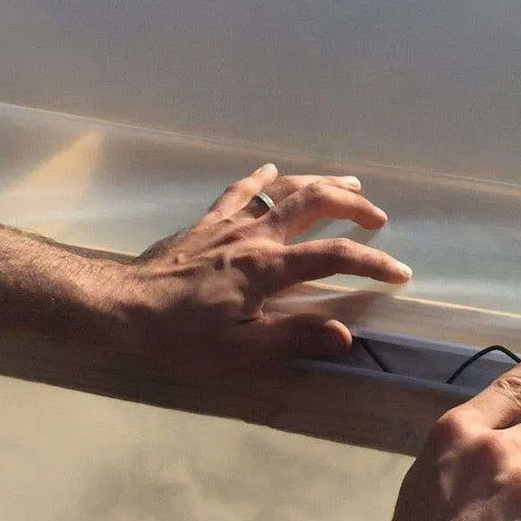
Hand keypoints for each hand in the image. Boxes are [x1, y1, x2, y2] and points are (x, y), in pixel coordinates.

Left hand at [111, 164, 411, 369]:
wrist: (121, 305)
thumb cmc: (180, 335)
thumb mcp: (239, 350)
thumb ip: (293, 338)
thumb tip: (344, 335)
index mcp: (268, 268)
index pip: (334, 257)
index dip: (372, 263)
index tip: (399, 274)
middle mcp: (255, 236)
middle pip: (315, 205)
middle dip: (353, 208)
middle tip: (379, 219)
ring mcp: (230, 224)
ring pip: (285, 190)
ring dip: (320, 184)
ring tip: (349, 185)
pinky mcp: (207, 223)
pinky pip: (241, 191)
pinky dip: (262, 179)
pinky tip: (272, 170)